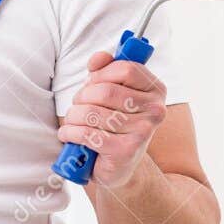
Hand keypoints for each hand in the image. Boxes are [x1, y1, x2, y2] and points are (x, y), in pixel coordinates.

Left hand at [56, 50, 167, 188]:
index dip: (101, 74)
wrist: (119, 167)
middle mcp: (154, 110)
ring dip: (72, 116)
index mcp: (155, 90)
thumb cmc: (114, 125)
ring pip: (92, 112)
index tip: (91, 83)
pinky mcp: (125, 151)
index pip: (126, 68)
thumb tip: (99, 57)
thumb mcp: (112, 93)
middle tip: (78, 106)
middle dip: (82, 97)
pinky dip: (70, 133)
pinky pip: (86, 133)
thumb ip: (106, 70)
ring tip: (72, 122)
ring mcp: (142, 131)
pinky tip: (68, 135)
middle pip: (105, 91)